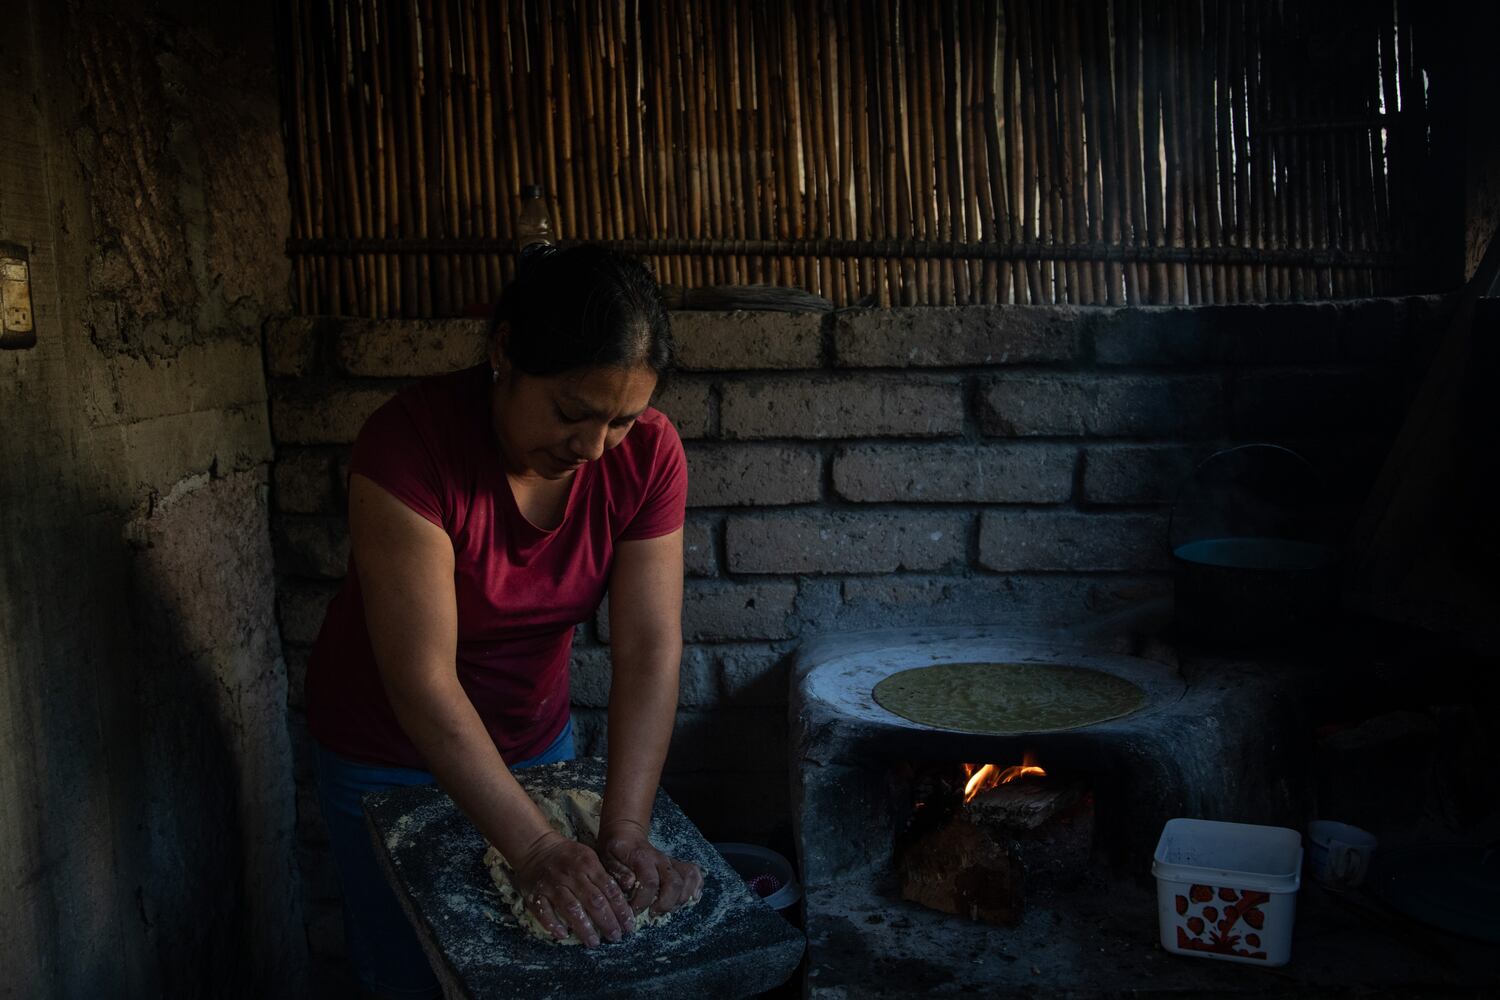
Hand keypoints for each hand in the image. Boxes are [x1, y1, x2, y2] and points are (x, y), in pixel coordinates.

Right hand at [511, 830, 634, 946]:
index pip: (609, 889)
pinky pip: (544, 912)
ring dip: (584, 928)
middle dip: (607, 921)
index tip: (628, 925)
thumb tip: (622, 901)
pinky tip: (563, 935)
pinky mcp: (536, 893)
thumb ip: (603, 876)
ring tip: (594, 942)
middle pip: (594, 901)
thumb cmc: (567, 855)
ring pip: (571, 908)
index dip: (621, 909)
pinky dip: (553, 924)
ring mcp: (552, 884)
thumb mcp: (588, 856)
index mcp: (588, 864)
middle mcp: (571, 874)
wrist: (535, 846)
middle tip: (616, 937)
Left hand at [596, 819, 703, 915]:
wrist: (626, 834)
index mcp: (642, 857)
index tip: (634, 912)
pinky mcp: (676, 865)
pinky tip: (689, 898)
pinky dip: (696, 886)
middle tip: (653, 913)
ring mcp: (670, 862)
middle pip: (674, 882)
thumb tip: (630, 884)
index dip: (643, 901)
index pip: (650, 882)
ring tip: (667, 909)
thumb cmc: (615, 850)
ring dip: (681, 898)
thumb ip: (618, 871)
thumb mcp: (607, 858)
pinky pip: (694, 873)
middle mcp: (660, 859)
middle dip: (666, 903)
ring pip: (688, 878)